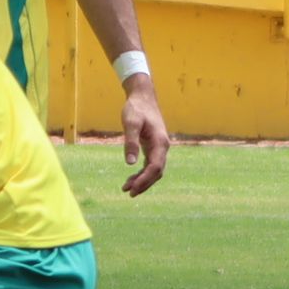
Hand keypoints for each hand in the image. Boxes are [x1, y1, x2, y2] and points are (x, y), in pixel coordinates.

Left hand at [117, 76, 171, 195]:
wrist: (143, 96)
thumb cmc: (136, 108)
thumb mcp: (130, 123)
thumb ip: (130, 142)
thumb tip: (130, 163)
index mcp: (160, 142)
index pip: (155, 167)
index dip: (145, 180)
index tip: (132, 189)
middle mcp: (163, 147)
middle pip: (157, 172)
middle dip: (144, 184)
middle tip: (129, 193)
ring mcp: (159, 147)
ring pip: (154, 170)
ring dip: (142, 180)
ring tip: (126, 188)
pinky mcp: (154, 146)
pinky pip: (150, 164)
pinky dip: (142, 173)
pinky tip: (131, 178)